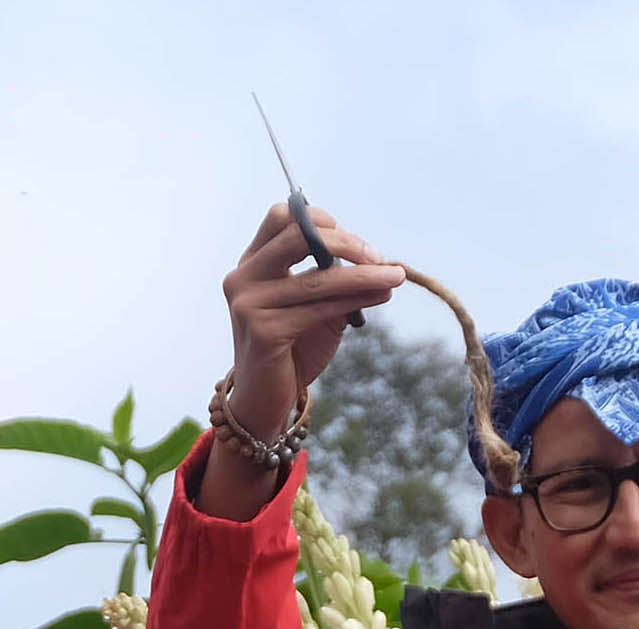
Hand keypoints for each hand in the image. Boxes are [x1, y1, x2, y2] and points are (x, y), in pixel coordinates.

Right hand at [202, 203, 404, 520]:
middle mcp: (243, 278)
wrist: (265, 401)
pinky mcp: (263, 330)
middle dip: (346, 241)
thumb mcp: (316, 307)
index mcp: (251, 264)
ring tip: (395, 276)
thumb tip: (383, 264)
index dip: (322, 220)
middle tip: (380, 257)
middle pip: (297, 235)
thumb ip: (337, 281)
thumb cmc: (292, 350)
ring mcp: (248, 303)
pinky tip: (380, 297)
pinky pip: (320, 307)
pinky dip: (355, 299)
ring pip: (318, 276)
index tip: (356, 242)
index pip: (282, 217)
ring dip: (364, 274)